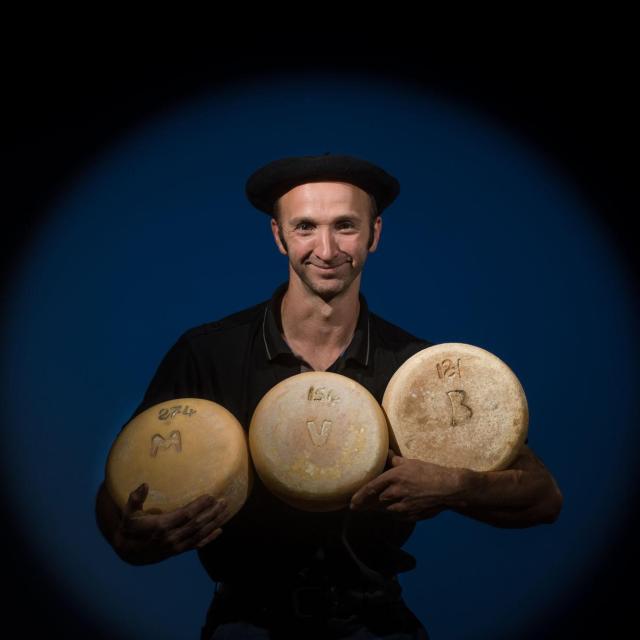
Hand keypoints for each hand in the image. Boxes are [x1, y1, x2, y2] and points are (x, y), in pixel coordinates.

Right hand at [113, 483, 227, 564]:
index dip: (199, 506)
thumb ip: (135, 499)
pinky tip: (220, 531)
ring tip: (226, 510)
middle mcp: (171, 538)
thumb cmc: (129, 528)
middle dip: (211, 512)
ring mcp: (176, 546)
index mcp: (161, 526)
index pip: (185, 515)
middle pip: (197, 524)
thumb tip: (143, 485)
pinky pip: (196, 545)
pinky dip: (209, 538)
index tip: (210, 496)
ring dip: (214, 522)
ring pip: (199, 534)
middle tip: (224, 500)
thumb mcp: (128, 513)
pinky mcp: (178, 552)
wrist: (127, 553)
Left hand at [350, 450, 471, 521]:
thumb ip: (395, 460)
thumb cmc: (430, 472)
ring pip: (388, 509)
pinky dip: (396, 512)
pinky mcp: (412, 515)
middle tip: (366, 504)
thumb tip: (385, 453)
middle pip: (378, 500)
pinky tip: (399, 508)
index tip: (352, 502)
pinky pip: (399, 515)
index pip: (370, 488)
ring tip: (384, 505)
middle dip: (373, 501)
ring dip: (385, 507)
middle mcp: (395, 493)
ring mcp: (403, 506)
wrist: (449, 488)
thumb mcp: (411, 462)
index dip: (359, 496)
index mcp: (393, 478)